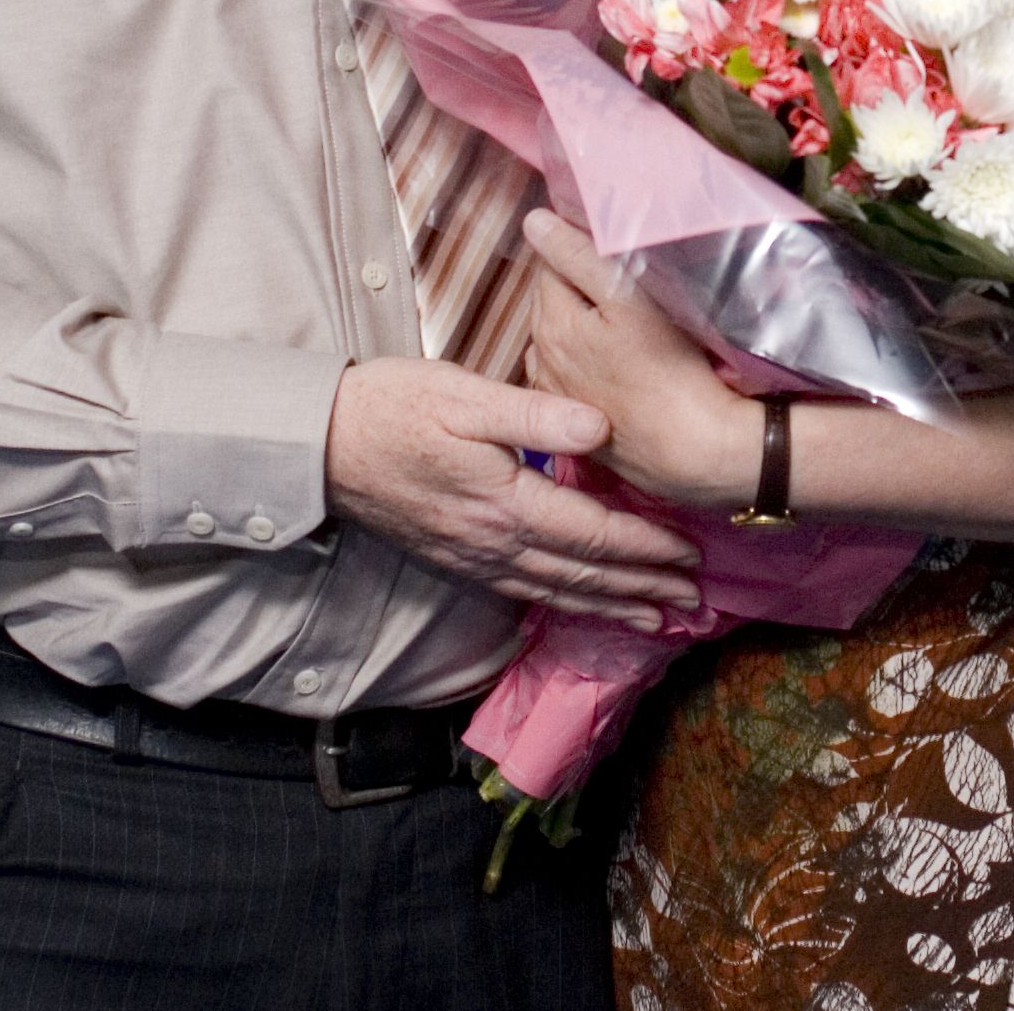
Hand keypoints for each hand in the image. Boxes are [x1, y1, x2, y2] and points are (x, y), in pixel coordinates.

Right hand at [322, 357, 703, 630]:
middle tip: (692, 603)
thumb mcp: (466, 394)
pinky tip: (580, 606)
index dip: (646, 548)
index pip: (594, 535)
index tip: (689, 556)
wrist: (321, 444)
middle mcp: (494, 544)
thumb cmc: (394, 407)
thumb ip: (536, 414)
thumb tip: (602, 429)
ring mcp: (472, 558)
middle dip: (642, 589)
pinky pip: (523, 593)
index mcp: (506, 504)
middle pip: (584, 574)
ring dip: (610, 607)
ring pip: (556, 592)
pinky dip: (564, 605)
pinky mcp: (454, 559)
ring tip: (655, 619)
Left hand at [522, 211, 757, 510]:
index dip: (581, 252)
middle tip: (625, 285)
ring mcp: (561, 397)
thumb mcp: (629, 298)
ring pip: (562, 342)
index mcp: (550, 324)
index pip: (552, 265)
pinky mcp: (582, 426)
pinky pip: (574, 379)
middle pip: (553, 304)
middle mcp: (543, 362)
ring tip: (624, 325)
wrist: (700, 452)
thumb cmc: (672, 369)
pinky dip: (588, 365)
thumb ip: (579, 256)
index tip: (617, 253)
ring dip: (582, 327)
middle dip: (579, 289)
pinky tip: (619, 367)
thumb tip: (534, 221)